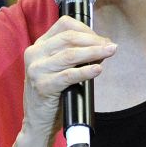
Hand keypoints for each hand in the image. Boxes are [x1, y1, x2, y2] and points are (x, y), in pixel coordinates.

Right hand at [21, 16, 115, 136]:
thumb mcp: (61, 68)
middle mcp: (34, 54)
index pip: (64, 25)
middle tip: (111, 46)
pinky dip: (85, 71)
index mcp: (39, 46)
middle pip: (69, 38)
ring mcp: (36, 70)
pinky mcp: (42, 86)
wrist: (38, 121)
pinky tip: (98, 69)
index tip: (102, 38)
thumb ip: (76, 54)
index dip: (86, 29)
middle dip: (94, 40)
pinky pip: (68, 75)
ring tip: (111, 52)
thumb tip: (104, 44)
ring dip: (94, 52)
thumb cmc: (55, 93)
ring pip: (70, 54)